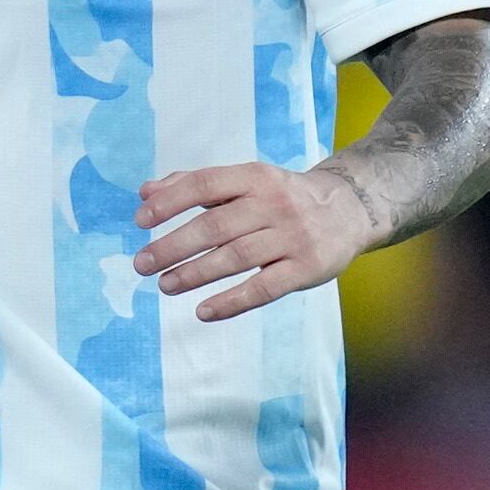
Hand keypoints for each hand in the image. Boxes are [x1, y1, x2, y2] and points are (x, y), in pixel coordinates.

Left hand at [131, 161, 381, 321]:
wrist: (350, 209)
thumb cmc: (281, 197)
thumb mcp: (245, 181)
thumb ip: (194, 185)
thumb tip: (145, 192)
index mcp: (254, 178)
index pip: (206, 184)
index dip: (170, 202)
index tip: (140, 221)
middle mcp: (274, 204)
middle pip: (216, 225)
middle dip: (174, 245)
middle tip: (142, 263)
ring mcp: (293, 237)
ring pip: (236, 257)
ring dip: (195, 273)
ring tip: (165, 285)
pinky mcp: (307, 268)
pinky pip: (265, 288)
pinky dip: (232, 302)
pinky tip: (203, 311)